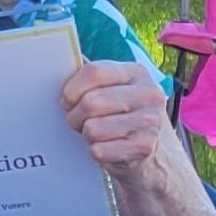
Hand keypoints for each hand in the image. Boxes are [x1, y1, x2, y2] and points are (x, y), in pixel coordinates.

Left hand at [62, 59, 179, 173]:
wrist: (154, 150)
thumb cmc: (123, 114)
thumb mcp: (114, 88)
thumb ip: (91, 76)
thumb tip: (61, 63)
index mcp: (136, 73)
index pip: (94, 72)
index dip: (72, 89)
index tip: (66, 100)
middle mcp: (148, 94)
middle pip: (91, 103)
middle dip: (75, 116)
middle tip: (79, 121)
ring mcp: (149, 122)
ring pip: (93, 129)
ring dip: (87, 135)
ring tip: (96, 133)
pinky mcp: (144, 147)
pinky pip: (99, 150)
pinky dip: (96, 152)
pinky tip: (107, 147)